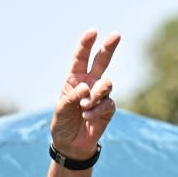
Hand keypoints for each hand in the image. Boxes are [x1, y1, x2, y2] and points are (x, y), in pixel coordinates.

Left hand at [50, 29, 120, 159]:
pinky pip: (107, 103)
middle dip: (108, 47)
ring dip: (96, 93)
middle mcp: (90, 83)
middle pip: (101, 61)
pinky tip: (88, 116)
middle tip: (116, 35)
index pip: (80, 59)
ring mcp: (100, 95)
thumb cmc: (63, 124)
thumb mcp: (61, 110)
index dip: (86, 45)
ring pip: (107, 84)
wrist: (71, 144)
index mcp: (74, 80)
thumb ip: (72, 97)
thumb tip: (87, 87)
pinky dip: (96, 110)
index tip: (92, 31)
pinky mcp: (108, 107)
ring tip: (85, 105)